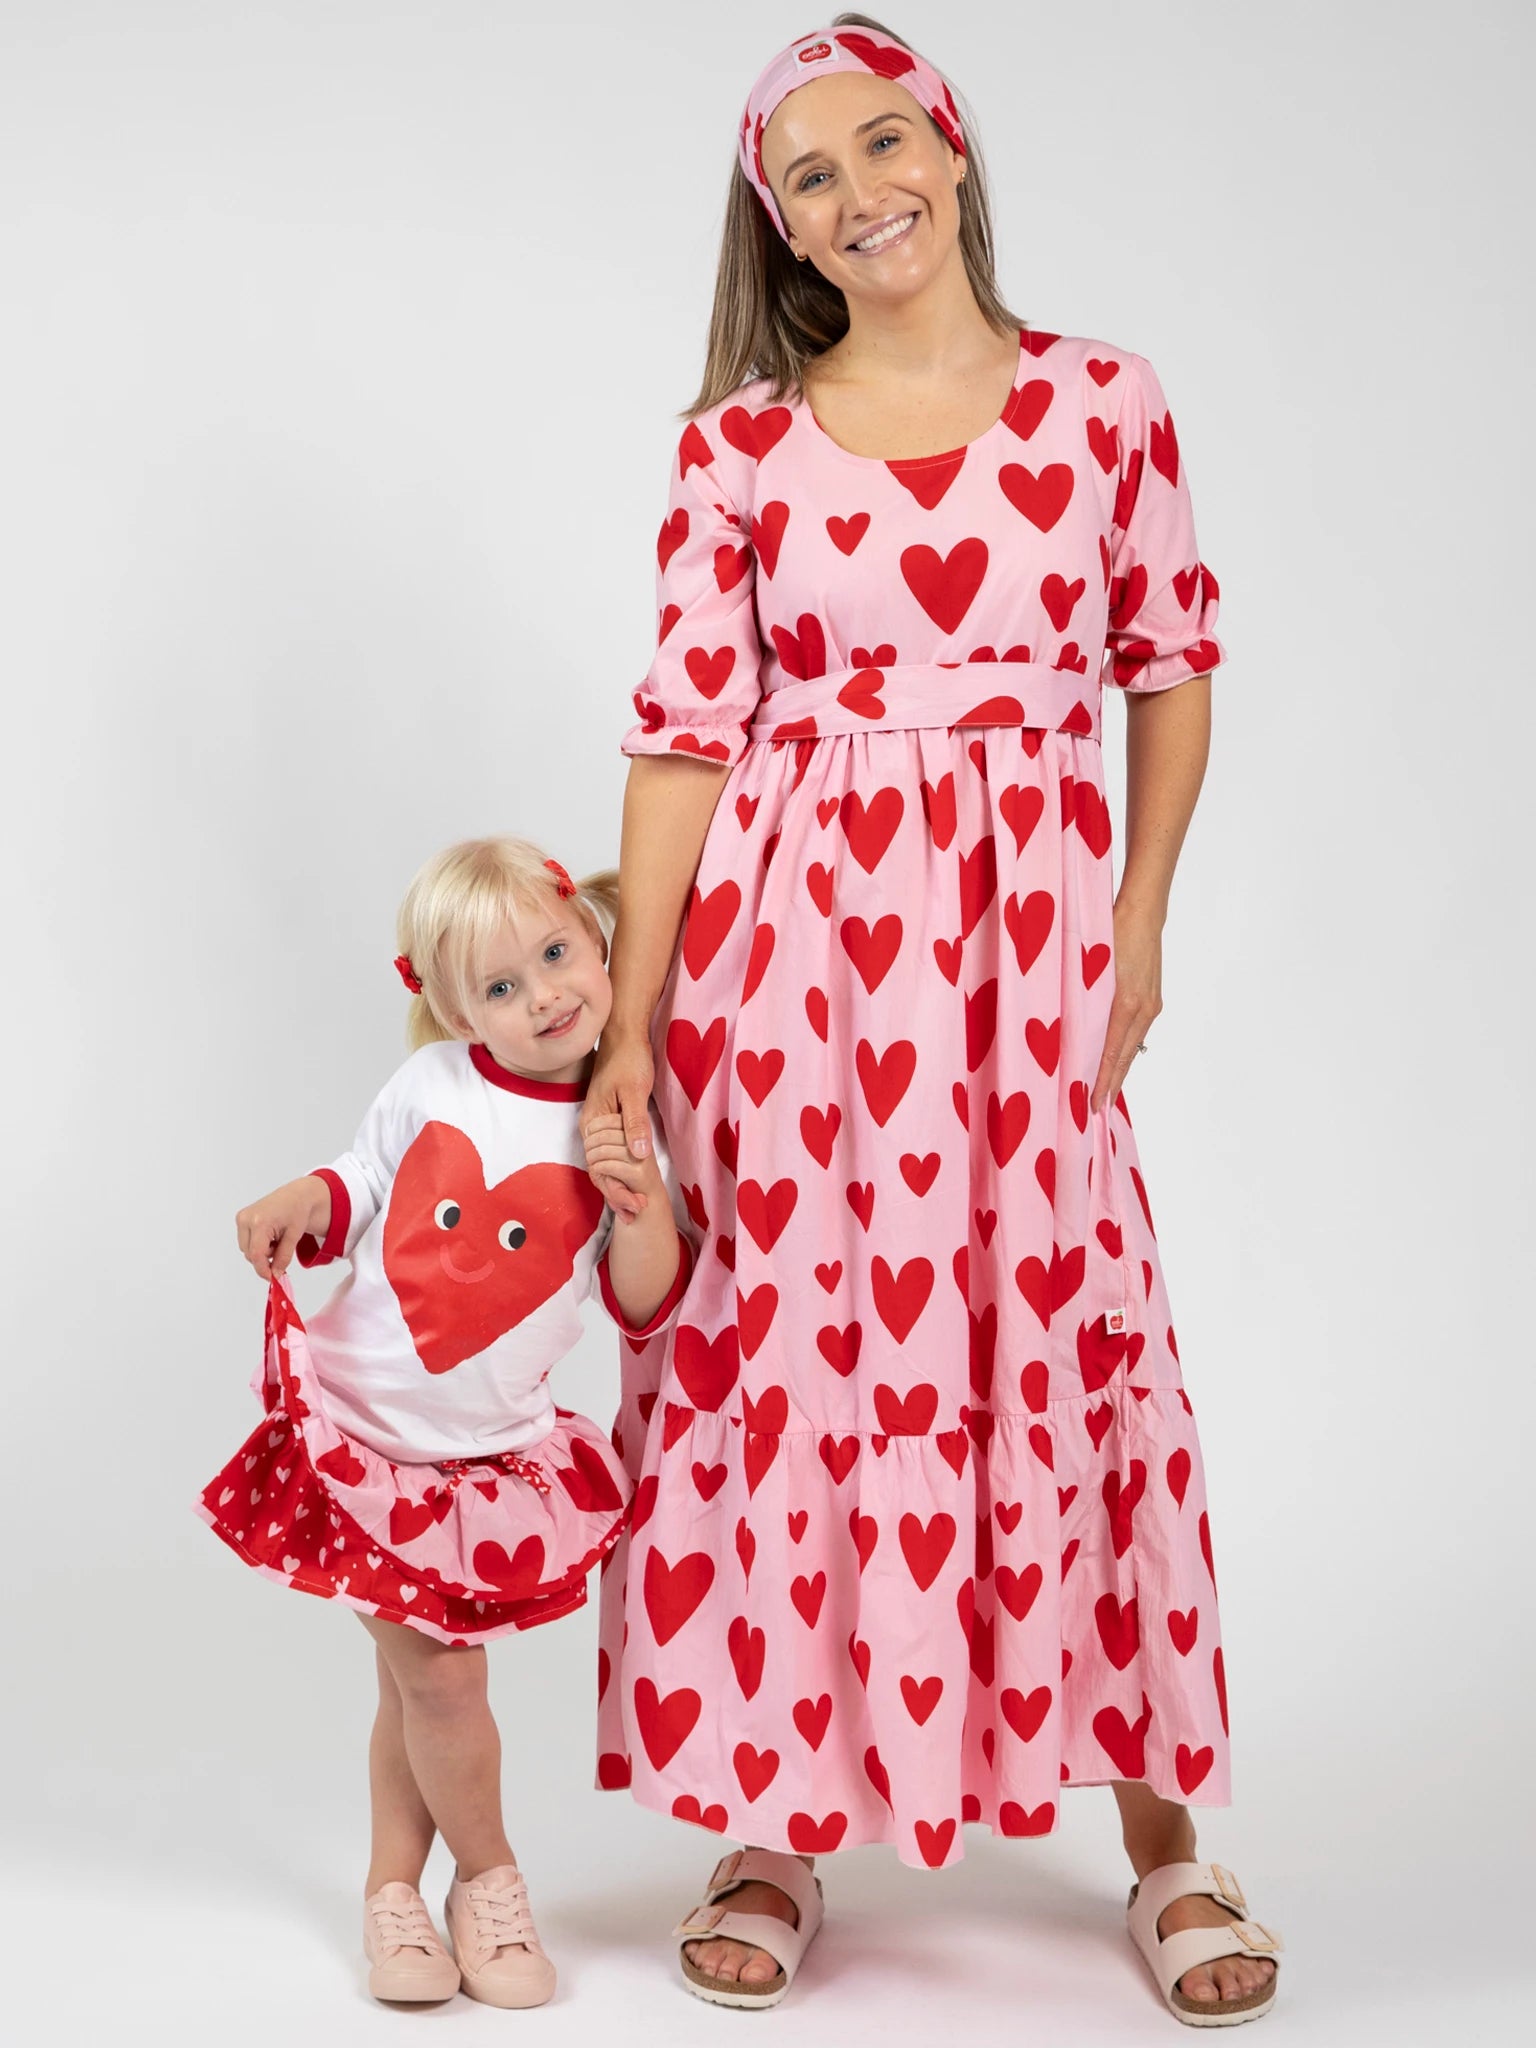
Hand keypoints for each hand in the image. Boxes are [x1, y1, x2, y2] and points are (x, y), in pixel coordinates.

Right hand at [236, 1174, 329, 1279]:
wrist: (295, 1195)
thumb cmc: (297, 1211)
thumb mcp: (294, 1236)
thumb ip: (283, 1257)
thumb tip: (275, 1274)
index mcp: (260, 1222)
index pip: (256, 1255)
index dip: (263, 1270)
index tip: (272, 1278)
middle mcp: (247, 1219)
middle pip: (250, 1254)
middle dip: (265, 1258)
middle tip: (281, 1249)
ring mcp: (241, 1218)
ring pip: (247, 1250)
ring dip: (261, 1251)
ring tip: (276, 1239)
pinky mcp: (240, 1219)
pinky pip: (246, 1242)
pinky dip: (257, 1244)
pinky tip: (269, 1235)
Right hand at [580, 1030, 655, 1219]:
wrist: (624, 1035)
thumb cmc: (629, 1059)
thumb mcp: (635, 1091)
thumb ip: (635, 1123)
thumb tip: (637, 1156)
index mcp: (592, 1123)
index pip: (599, 1169)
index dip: (617, 1191)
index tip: (634, 1207)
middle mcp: (590, 1127)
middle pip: (599, 1171)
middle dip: (617, 1194)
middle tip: (637, 1213)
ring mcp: (597, 1124)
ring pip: (603, 1163)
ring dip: (619, 1184)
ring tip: (635, 1205)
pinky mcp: (607, 1119)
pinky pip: (609, 1151)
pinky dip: (620, 1168)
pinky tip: (632, 1179)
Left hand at [1090, 901, 1162, 1113]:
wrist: (1143, 913)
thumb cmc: (1111, 932)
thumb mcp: (1090, 966)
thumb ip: (1082, 998)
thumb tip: (1067, 1026)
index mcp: (1127, 1003)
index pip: (1111, 1053)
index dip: (1102, 1080)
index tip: (1093, 1104)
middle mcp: (1144, 1009)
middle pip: (1126, 1057)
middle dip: (1112, 1084)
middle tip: (1098, 1109)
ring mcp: (1152, 1005)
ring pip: (1133, 1046)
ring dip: (1119, 1069)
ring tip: (1106, 1092)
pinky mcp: (1153, 999)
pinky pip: (1137, 1033)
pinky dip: (1126, 1050)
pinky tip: (1117, 1060)